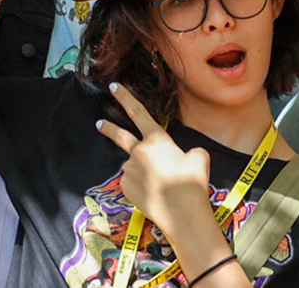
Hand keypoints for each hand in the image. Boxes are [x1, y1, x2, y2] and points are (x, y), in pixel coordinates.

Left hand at [95, 83, 214, 228]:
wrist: (181, 212)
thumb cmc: (193, 182)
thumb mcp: (200, 158)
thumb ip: (189, 152)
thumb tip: (183, 157)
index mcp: (156, 139)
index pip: (138, 112)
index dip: (125, 97)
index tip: (114, 86)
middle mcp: (138, 151)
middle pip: (119, 135)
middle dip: (108, 128)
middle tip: (99, 123)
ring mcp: (129, 170)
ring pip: (135, 167)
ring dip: (144, 172)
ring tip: (162, 186)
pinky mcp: (125, 188)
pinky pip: (133, 183)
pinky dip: (142, 187)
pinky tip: (155, 195)